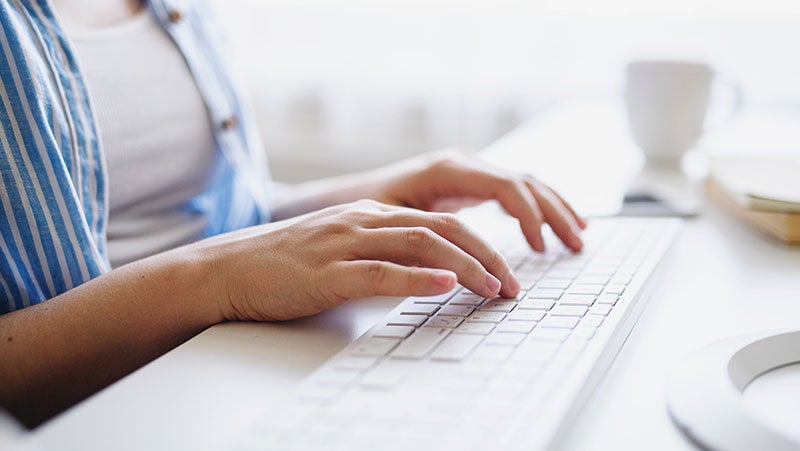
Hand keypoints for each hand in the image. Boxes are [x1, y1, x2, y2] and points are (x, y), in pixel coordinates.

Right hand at [203, 200, 519, 320]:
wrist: (230, 268)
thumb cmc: (288, 264)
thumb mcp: (344, 249)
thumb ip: (384, 254)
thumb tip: (431, 274)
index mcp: (372, 215)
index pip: (440, 223)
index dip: (481, 245)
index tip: (506, 271)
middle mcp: (364, 222)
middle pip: (441, 229)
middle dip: (486, 255)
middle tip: (512, 284)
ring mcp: (345, 244)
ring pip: (419, 245)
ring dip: (464, 266)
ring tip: (492, 287)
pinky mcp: (327, 272)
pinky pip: (380, 272)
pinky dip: (416, 278)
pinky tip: (442, 285)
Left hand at [372, 149, 586, 251]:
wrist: (346, 197)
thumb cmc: (363, 210)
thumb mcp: (390, 225)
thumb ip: (425, 240)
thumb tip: (457, 267)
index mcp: (447, 169)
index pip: (505, 185)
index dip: (528, 215)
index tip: (539, 247)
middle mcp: (463, 164)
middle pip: (524, 181)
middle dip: (553, 212)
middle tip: (575, 245)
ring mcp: (468, 172)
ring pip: (525, 183)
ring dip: (554, 208)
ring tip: (578, 237)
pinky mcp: (468, 185)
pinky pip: (513, 191)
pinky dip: (538, 207)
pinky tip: (554, 224)